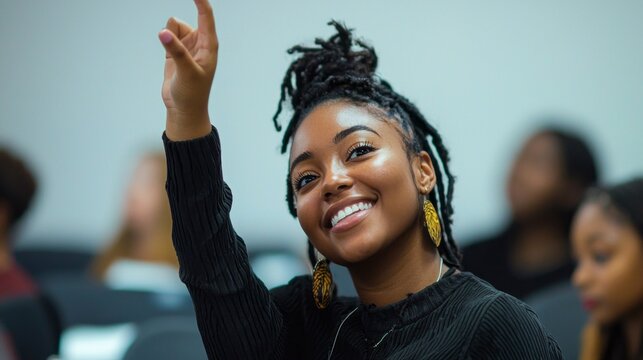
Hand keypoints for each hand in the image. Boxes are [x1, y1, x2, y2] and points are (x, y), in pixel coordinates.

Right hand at [159, 0, 217, 139]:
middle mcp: (200, 43)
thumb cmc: (192, 94)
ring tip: (174, 61)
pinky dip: (165, 41)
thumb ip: (176, 51)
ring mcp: (187, 46)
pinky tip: (170, 59)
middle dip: (175, 29)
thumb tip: (164, 32)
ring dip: (169, 38)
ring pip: (173, 28)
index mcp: (209, 46)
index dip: (201, 1)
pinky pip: (167, 35)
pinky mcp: (175, 52)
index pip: (206, 17)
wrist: (183, 110)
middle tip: (178, 52)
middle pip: (182, 22)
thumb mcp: (186, 72)